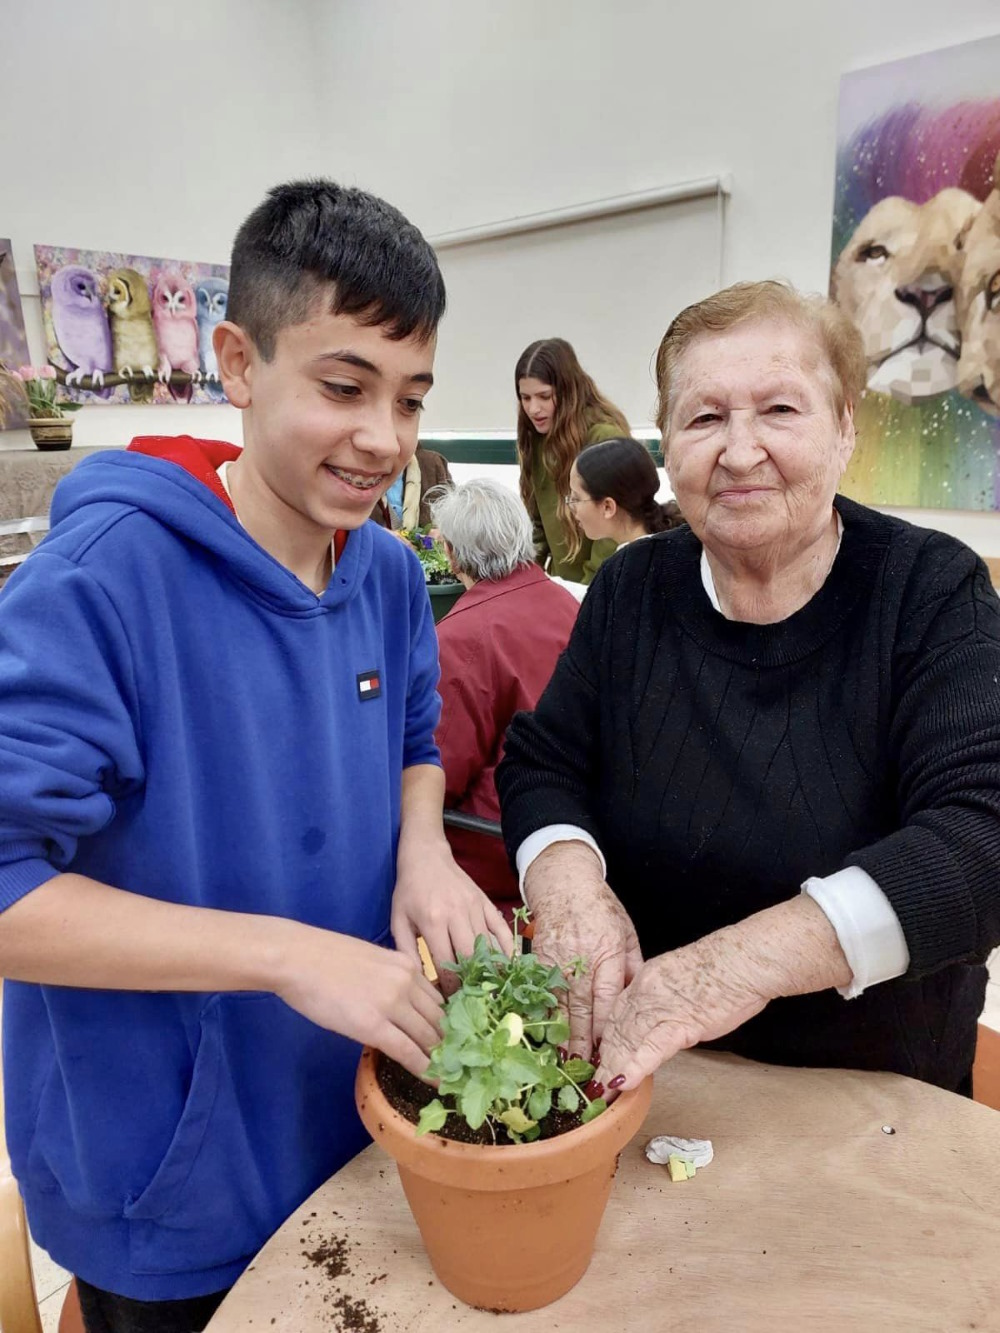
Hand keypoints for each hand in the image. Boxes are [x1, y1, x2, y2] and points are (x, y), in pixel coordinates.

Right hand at [274, 924, 443, 1078]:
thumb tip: (400, 1005)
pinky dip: (425, 1069)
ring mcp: (392, 1004)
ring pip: (429, 1037)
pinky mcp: (373, 1025)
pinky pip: (408, 1051)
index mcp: (408, 965)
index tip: (455, 1042)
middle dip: (452, 1044)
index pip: (439, 1000)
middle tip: (460, 1065)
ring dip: (442, 1059)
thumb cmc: (325, 958)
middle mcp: (408, 982)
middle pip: (440, 1019)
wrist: (298, 957)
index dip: (449, 1024)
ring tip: (451, 1077)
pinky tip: (435, 1081)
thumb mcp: (372, 961)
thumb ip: (392, 980)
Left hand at [392, 841, 513, 991]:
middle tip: (471, 1002)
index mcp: (433, 921)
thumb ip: (407, 951)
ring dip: (490, 971)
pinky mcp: (486, 903)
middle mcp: (457, 914)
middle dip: (472, 984)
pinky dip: (507, 949)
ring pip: (488, 946)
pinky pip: (502, 929)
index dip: (449, 988)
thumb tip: (419, 983)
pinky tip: (509, 967)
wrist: (426, 856)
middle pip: (471, 958)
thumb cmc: (409, 890)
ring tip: (490, 991)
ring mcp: (475, 908)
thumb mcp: (398, 920)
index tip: (450, 1004)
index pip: (445, 964)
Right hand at [525, 841, 641, 1063]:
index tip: (609, 1052)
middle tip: (584, 1070)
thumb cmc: (600, 908)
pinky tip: (546, 1036)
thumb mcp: (626, 932)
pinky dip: (545, 1016)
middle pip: (583, 1007)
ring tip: (565, 1062)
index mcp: (608, 951)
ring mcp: (556, 959)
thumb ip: (633, 966)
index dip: (608, 1028)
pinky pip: (542, 993)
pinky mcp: (538, 959)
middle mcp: (582, 958)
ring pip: (560, 1004)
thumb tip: (639, 999)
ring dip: (562, 1035)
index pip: (608, 998)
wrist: (563, 883)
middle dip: (584, 1042)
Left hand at [594, 896, 852, 1094]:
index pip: (615, 1012)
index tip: (596, 1056)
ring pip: (627, 1041)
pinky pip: (651, 1048)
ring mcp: (659, 1007)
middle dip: (601, 1058)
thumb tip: (661, 1022)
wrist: (743, 960)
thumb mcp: (681, 978)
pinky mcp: (679, 1023)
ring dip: (612, 1068)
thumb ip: (665, 998)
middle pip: (615, 1029)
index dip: (603, 1037)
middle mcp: (644, 991)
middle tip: (589, 1082)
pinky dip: (635, 1067)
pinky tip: (623, 1083)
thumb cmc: (723, 968)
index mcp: (645, 978)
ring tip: (600, 1091)